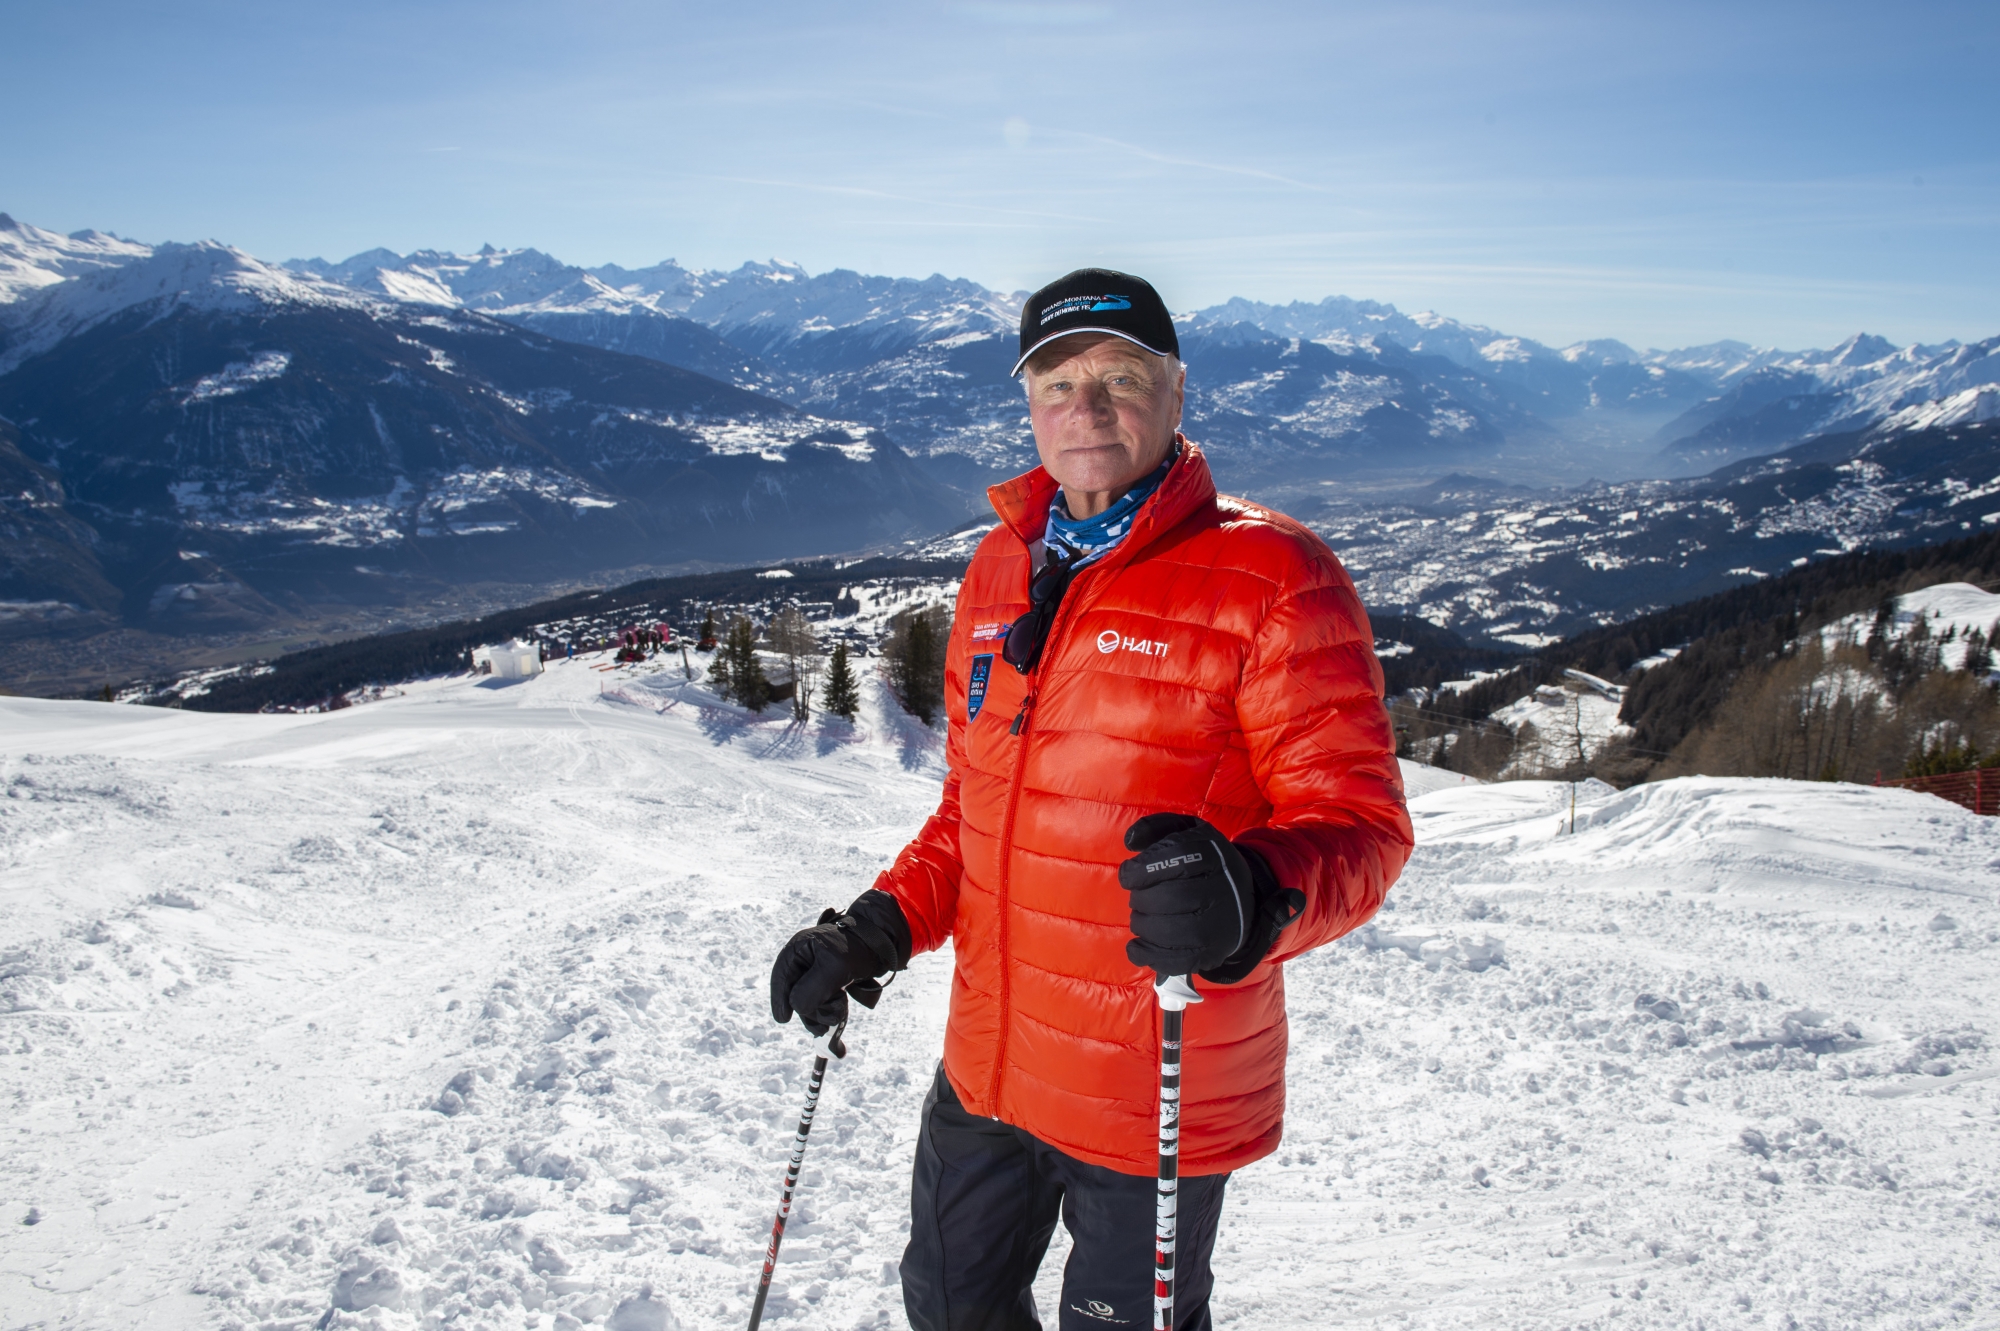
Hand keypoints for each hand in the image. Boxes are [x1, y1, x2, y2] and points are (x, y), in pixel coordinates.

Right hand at [769, 892, 908, 1034]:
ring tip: (843, 1005)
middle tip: (834, 1011)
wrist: (883, 945)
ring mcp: (814, 974)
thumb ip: (811, 989)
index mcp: (798, 949)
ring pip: (809, 1005)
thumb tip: (796, 1008)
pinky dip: (831, 1012)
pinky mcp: (827, 984)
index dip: (779, 1000)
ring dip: (825, 1012)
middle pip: (795, 996)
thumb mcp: (834, 968)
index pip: (781, 977)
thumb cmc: (858, 949)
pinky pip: (822, 1006)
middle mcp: (803, 961)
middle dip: (813, 1009)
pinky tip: (842, 1013)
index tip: (784, 1019)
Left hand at [1118, 813, 1305, 983]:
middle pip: (1170, 897)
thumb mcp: (1186, 833)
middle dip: (1141, 899)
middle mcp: (1221, 890)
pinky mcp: (1211, 953)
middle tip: (1138, 899)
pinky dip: (1147, 955)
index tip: (1129, 875)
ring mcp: (1218, 926)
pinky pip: (1175, 960)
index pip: (1176, 858)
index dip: (1143, 869)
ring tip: (1142, 918)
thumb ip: (1154, 827)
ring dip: (1142, 925)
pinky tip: (1137, 946)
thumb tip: (1130, 841)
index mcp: (1213, 855)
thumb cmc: (1202, 863)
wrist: (1242, 899)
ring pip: (1170, 931)